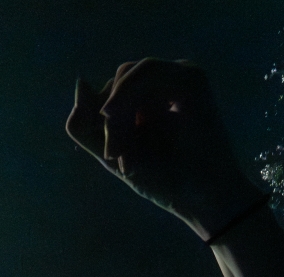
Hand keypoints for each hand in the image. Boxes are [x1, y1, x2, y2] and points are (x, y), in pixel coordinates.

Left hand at [66, 58, 266, 240]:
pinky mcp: (192, 78)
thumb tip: (80, 80)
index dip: (99, 117)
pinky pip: (147, 70)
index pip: (112, 90)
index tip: (110, 156)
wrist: (202, 198)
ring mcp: (180, 78)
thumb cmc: (162, 181)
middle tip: (115, 155)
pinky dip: (128, 94)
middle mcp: (165, 86)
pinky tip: (120, 117)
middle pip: (118, 80)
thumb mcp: (112, 156)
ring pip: (127, 74)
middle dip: (109, 118)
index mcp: (147, 101)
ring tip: (122, 148)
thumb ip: (85, 125)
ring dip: (117, 110)